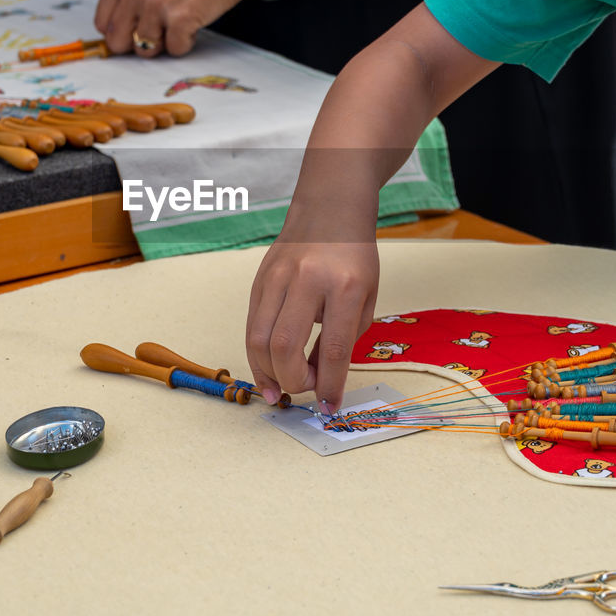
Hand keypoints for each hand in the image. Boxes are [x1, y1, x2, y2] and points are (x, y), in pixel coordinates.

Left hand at [94, 0, 256, 56]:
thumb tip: (118, 31)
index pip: (102, 21)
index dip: (119, 32)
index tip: (134, 31)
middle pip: (118, 41)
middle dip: (137, 42)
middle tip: (158, 30)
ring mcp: (156, 5)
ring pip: (145, 49)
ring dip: (164, 42)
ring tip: (179, 20)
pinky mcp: (178, 20)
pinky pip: (174, 49)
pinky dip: (186, 42)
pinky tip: (193, 22)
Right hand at [245, 241, 379, 410]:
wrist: (330, 208)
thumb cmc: (354, 257)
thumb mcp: (365, 298)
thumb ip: (343, 339)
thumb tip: (318, 380)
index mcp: (345, 286)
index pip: (333, 349)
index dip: (329, 386)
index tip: (330, 407)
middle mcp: (308, 280)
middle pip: (285, 346)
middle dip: (293, 380)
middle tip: (305, 390)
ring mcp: (278, 277)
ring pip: (258, 338)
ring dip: (267, 374)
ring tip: (279, 390)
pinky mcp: (259, 279)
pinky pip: (251, 325)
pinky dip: (256, 355)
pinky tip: (267, 370)